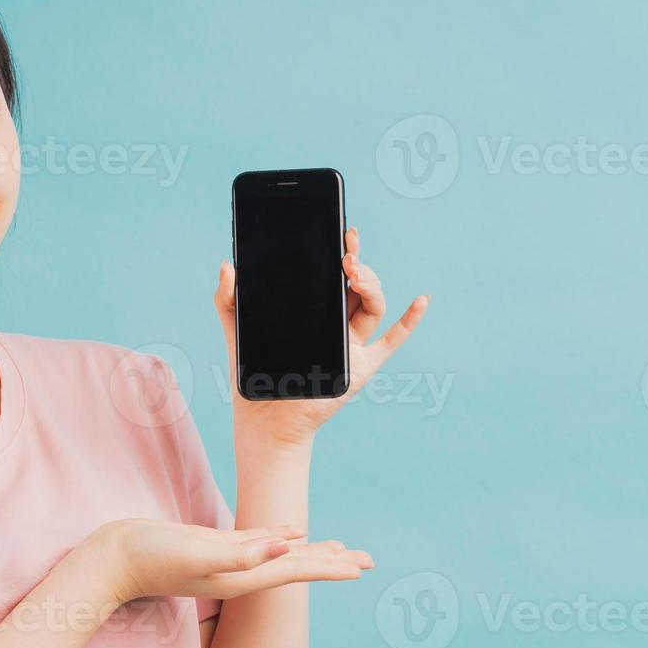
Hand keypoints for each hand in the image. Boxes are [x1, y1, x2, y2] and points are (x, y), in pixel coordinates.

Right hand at [91, 520, 372, 603]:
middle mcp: (239, 572)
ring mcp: (226, 560)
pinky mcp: (212, 546)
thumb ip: (241, 554)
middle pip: (296, 566)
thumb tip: (286, 547)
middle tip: (367, 560)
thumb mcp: (197, 553)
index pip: (296, 570)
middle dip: (332, 562)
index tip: (362, 567)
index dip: (329, 567)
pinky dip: (279, 538)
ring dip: (312, 552)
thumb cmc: (151, 557)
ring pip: (280, 554)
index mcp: (242, 576)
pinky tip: (292, 534)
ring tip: (339, 549)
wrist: (113, 559)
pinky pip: (257, 542)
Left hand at [215, 225, 430, 446]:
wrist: (261, 416)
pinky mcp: (359, 368)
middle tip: (346, 255)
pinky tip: (421, 300)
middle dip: (357, 265)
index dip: (344, 252)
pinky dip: (410, 321)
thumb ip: (227, 297)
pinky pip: (392, 341)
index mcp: (314, 311)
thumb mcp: (235, 327)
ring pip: (372, 305)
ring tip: (356, 273)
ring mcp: (352, 345)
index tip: (344, 232)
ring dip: (371, 285)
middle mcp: (337, 324)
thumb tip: (227, 265)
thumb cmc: (253, 370)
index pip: (334, 275)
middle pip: (357, 286)